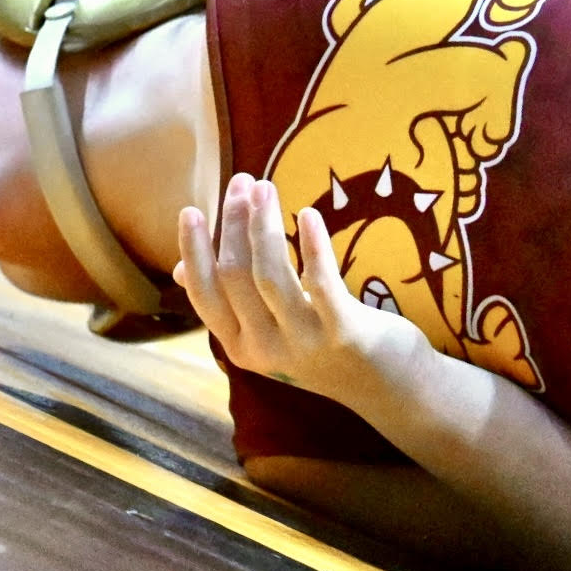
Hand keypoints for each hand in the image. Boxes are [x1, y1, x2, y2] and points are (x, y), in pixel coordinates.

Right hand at [176, 173, 429, 406]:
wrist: (391, 389)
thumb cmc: (326, 348)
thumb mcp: (271, 332)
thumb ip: (231, 305)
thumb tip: (180, 269)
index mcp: (240, 347)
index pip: (204, 295)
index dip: (194, 251)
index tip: (190, 210)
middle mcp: (264, 348)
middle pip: (235, 276)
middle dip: (233, 224)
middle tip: (243, 182)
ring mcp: (304, 342)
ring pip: (270, 275)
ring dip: (264, 226)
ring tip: (265, 188)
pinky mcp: (344, 333)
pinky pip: (322, 283)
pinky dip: (313, 245)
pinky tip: (309, 214)